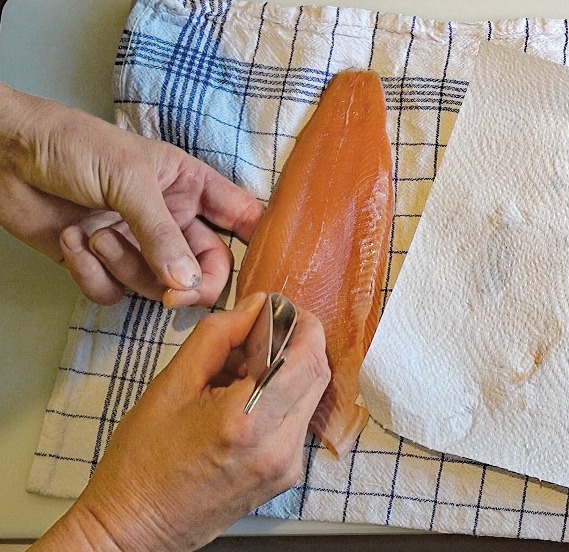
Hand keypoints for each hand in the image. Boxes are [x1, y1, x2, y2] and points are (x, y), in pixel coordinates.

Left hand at [0, 84, 263, 307]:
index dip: (256, 245)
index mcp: (190, 188)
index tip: (259, 272)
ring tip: (97, 233)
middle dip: (192, 283)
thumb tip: (189, 283)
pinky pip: (113, 292)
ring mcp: (138, 245)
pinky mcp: (101, 265)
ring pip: (158, 286)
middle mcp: (171, 221)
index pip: (241, 220)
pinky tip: (74, 241)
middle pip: (207, 268)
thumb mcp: (129, 181)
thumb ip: (163, 236)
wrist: (4, 154)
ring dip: (126, 267)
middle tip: (176, 292)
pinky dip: (91, 274)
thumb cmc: (73, 145)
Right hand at [31, 292, 330, 551]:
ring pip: (311, 397)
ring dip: (289, 371)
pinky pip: (298, 422)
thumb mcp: (172, 384)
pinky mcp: (286, 476)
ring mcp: (288, 466)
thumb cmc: (143, 461)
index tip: (282, 310)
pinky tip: (246, 398)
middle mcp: (279, 447)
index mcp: (249, 421)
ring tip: (243, 371)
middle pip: (318, 375)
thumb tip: (255, 307)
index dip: (303, 324)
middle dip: (298, 344)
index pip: (307, 357)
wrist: (135, 526)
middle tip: (262, 333)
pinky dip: (282, 398)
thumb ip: (218, 336)